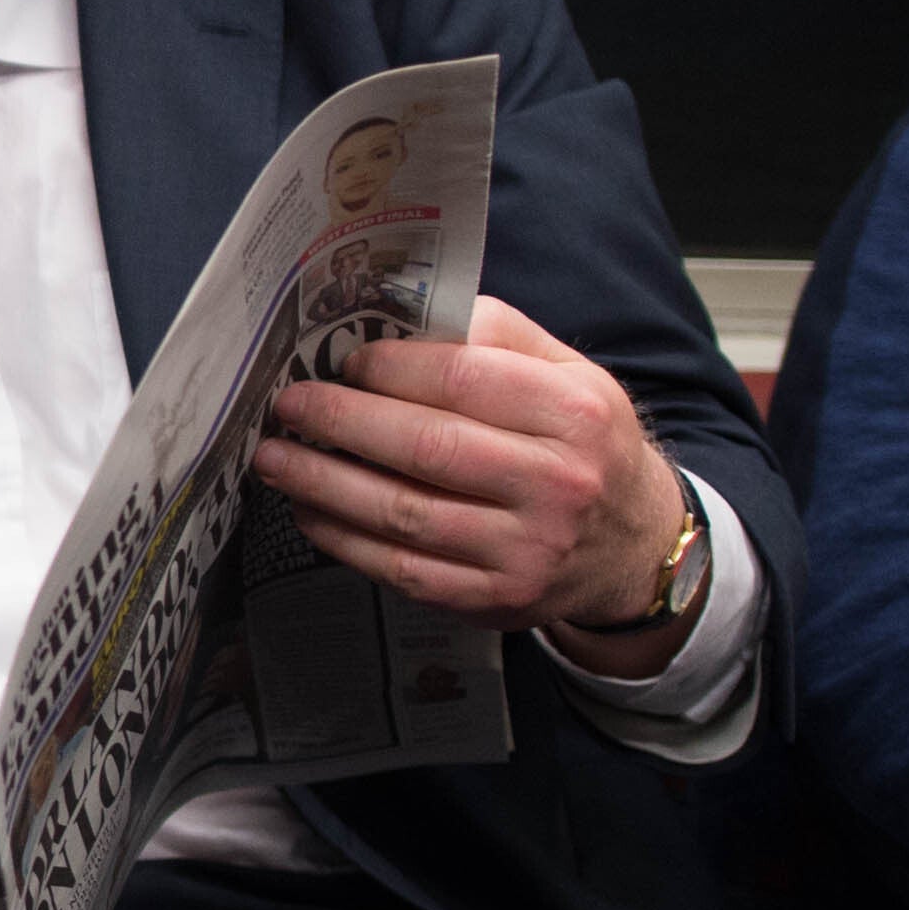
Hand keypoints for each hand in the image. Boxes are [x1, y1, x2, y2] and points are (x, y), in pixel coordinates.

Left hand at [251, 296, 693, 667]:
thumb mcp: (568, 374)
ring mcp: (526, 550)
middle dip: (341, 422)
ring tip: (275, 457)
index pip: (464, 381)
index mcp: (574, 413)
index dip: (390, 369)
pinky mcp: (495, 599)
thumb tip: (401, 310)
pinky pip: (403, 568)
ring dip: (324, 484)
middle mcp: (557, 483)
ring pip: (403, 513)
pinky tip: (310, 511)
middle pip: (427, 448)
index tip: (342, 361)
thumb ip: (495, 335)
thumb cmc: (580, 442)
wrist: (632, 543)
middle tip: (288, 404)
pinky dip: (345, 539)